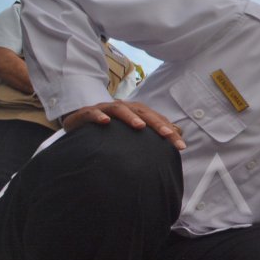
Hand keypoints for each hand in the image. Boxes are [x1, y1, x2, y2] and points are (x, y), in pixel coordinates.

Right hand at [61, 100, 184, 149]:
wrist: (78, 127)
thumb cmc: (109, 134)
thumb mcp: (130, 139)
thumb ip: (149, 143)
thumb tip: (172, 152)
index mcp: (135, 114)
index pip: (156, 120)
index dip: (170, 132)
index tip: (181, 146)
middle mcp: (122, 108)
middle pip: (142, 112)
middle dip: (156, 122)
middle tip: (167, 134)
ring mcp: (104, 109)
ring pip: (119, 108)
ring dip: (130, 116)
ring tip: (140, 126)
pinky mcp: (86, 113)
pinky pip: (92, 112)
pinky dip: (99, 115)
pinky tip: (105, 122)